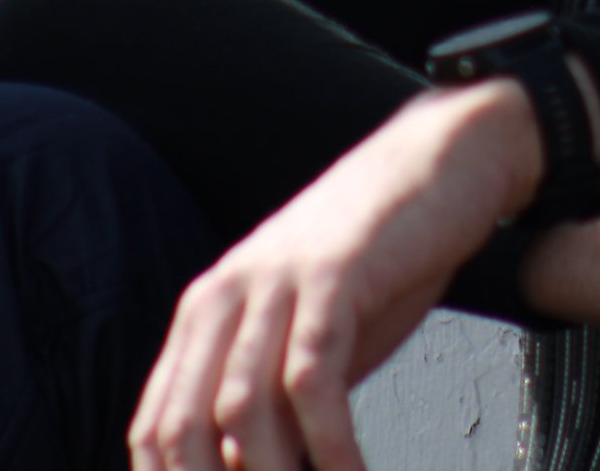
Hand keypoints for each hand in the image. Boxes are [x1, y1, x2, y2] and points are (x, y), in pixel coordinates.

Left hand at [128, 82, 541, 470]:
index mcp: (209, 311)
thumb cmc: (383, 253)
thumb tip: (255, 468)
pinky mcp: (333, 275)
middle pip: (182, 426)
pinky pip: (314, 378)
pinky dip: (330, 443)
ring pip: (241, 409)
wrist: (444, 160)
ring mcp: (277, 281)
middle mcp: (227, 294)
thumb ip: (279, 400)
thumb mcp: (315, 335)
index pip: (156, 426)